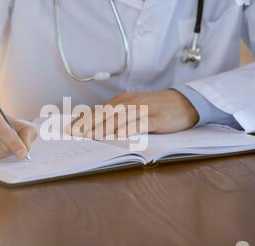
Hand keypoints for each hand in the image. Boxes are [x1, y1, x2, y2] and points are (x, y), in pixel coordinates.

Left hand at [69, 89, 198, 138]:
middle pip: (106, 114)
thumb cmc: (156, 108)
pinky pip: (141, 124)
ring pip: (121, 119)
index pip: (99, 110)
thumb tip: (95, 126)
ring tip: (91, 136)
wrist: (184, 102)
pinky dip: (130, 129)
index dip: (83, 119)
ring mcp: (144, 110)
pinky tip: (120, 135)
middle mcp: (130, 103)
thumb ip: (117, 115)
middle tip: (74, 133)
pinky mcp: (157, 118)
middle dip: (88, 124)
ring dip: (105, 127)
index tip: (69, 128)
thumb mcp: (134, 108)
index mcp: (123, 101)